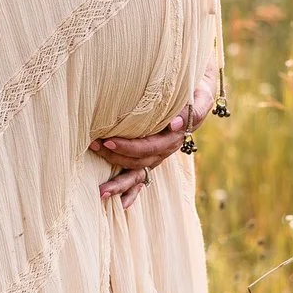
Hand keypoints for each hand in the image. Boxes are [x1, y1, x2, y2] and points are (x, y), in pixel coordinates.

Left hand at [92, 61, 220, 205]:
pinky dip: (132, 192)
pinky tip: (121, 205)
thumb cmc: (195, 88)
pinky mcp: (153, 157)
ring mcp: (159, 155)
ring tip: (100, 191)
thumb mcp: (200, 95)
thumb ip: (192, 110)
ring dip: (119, 183)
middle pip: (140, 161)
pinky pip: (143, 179)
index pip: (151, 145)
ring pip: (139, 173)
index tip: (109, 141)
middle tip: (93, 146)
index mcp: (175, 136)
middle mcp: (167, 148)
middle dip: (115, 157)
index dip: (129, 146)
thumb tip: (175, 126)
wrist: (198, 89)